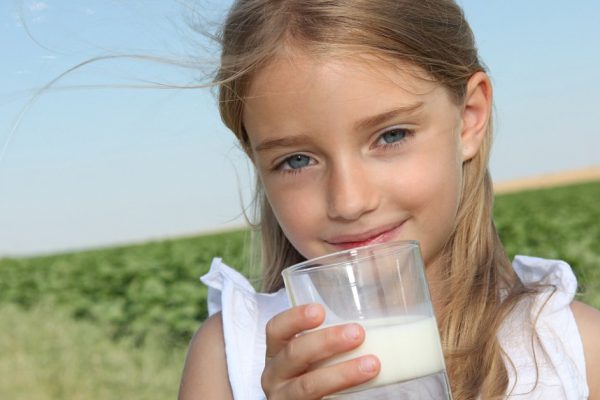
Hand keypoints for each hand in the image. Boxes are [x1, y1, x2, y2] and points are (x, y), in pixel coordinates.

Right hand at [261, 304, 379, 398]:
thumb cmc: (314, 374)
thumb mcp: (312, 355)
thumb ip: (331, 338)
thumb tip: (377, 310)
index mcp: (277, 352)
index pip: (276, 329)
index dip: (295, 318)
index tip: (320, 311)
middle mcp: (275, 375)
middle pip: (293, 354)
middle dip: (326, 341)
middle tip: (357, 333)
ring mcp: (285, 398)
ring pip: (308, 385)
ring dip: (342, 373)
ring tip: (372, 364)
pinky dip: (343, 394)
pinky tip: (365, 389)